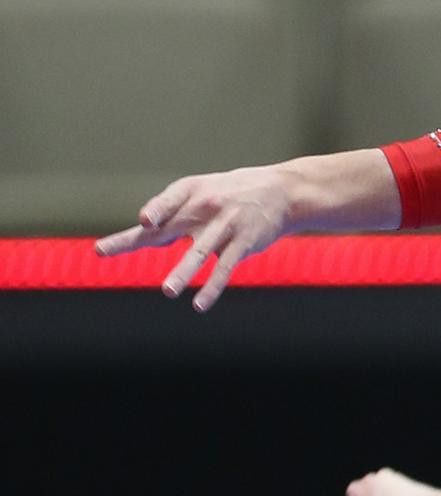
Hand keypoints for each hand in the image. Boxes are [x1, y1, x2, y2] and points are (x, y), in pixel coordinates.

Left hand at [95, 165, 296, 310]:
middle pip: (165, 227)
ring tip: (168, 292)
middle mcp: (204, 207)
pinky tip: (199, 305)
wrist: (281, 193)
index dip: (156, 211)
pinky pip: (224, 269)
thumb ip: (174, 211)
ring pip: (199, 253)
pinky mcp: (243, 244)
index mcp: (190, 192)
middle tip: (104, 250)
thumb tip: (144, 231)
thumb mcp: (203, 191)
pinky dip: (212, 287)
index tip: (143, 222)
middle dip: (134, 239)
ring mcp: (224, 226)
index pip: (166, 202)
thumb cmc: (232, 193)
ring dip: (183, 273)